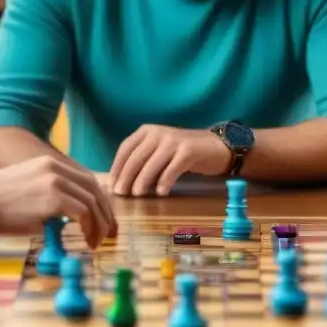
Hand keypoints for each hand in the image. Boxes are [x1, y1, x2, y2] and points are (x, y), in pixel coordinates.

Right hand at [0, 155, 117, 248]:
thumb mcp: (27, 189)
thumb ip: (50, 195)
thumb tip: (71, 215)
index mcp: (50, 164)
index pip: (86, 179)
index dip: (100, 200)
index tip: (105, 218)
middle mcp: (55, 168)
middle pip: (95, 189)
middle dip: (106, 212)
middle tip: (110, 232)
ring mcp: (55, 181)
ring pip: (92, 202)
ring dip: (100, 225)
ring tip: (97, 242)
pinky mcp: (52, 198)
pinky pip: (83, 213)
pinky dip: (90, 228)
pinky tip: (87, 241)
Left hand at [109, 124, 231, 196]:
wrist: (215, 147)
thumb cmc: (182, 153)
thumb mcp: (159, 151)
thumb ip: (142, 161)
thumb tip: (121, 183)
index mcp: (147, 131)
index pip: (125, 148)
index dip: (117, 167)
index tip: (111, 185)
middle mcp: (159, 133)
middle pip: (136, 156)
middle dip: (126, 176)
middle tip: (120, 193)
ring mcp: (174, 141)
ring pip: (152, 163)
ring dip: (142, 180)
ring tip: (137, 195)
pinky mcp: (188, 151)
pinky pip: (172, 168)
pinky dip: (165, 181)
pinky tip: (160, 192)